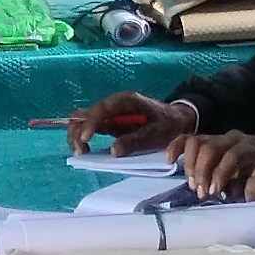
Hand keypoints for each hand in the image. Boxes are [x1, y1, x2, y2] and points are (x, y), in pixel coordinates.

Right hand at [64, 92, 194, 156]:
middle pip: (85, 113)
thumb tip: (113, 151)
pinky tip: (87, 151)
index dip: (90, 123)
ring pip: (82, 120)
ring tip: (83, 154)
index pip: (101, 109)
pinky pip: (89, 127)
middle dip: (78, 132)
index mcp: (126, 101)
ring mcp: (109, 114)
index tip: (86, 139)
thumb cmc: (167, 124)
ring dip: (77, 136)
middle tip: (82, 152)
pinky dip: (83, 138)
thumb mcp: (156, 134)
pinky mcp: (108, 123)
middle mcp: (113, 104)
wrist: (177, 119)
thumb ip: (135, 141)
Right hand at [177, 131, 254, 198]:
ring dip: (190, 166)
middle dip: (203, 173)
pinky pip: (185, 139)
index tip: (212, 192)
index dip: (220, 174)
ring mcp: (217, 137)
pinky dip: (175, 149)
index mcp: (250, 147)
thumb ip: (245, 187)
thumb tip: (228, 193)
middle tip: (200, 193)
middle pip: (210, 148)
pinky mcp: (204, 140)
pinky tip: (169, 162)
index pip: (232, 155)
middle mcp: (233, 138)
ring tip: (193, 185)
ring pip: (196, 143)